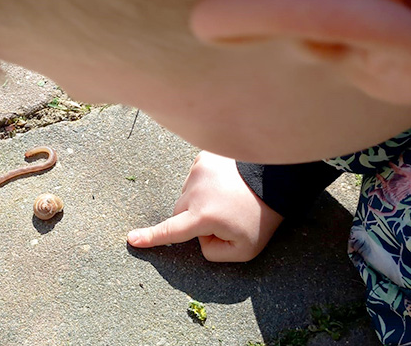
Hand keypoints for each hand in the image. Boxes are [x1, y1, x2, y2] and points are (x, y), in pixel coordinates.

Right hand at [127, 151, 283, 261]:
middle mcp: (195, 191)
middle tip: (223, 218)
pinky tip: (227, 183)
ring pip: (188, 193)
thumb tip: (199, 237)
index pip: (171, 231)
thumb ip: (213, 252)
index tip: (132, 239)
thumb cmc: (263, 215)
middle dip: (193, 219)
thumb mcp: (244, 250)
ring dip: (201, 199)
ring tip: (229, 198)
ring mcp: (198, 171)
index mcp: (203, 216)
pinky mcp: (204, 157)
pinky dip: (207, 182)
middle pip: (180, 212)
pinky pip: (196, 176)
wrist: (279, 179)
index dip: (150, 238)